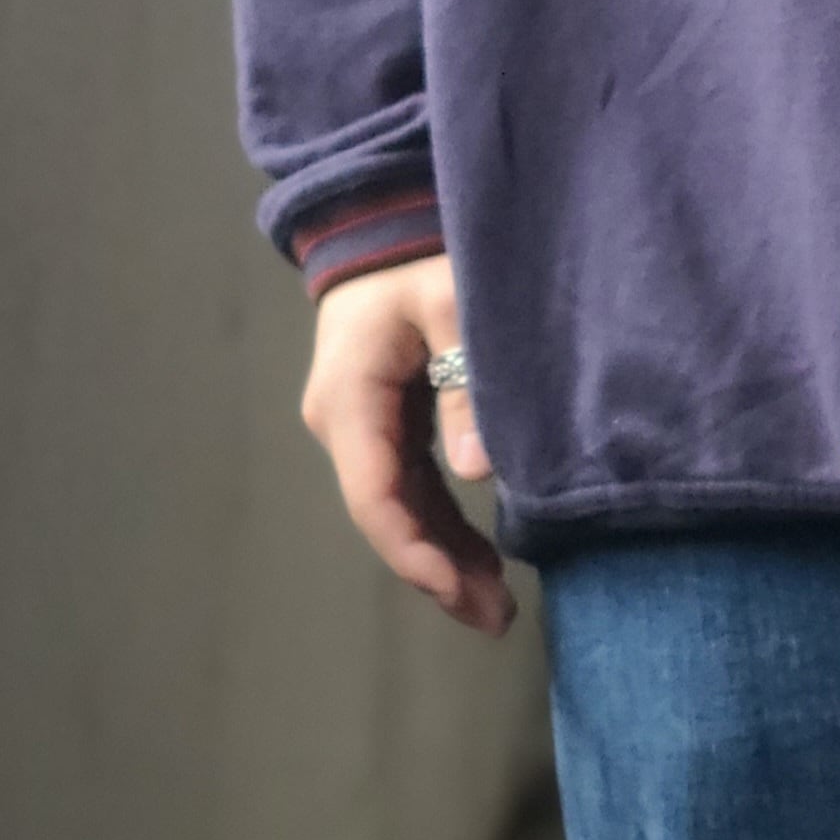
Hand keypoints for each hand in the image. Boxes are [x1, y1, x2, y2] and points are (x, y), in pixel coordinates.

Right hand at [299, 252, 515, 636]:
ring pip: (399, 506)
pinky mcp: (382, 420)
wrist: (384, 220)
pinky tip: (478, 558)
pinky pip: (409, 484)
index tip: (461, 591)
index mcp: (350, 396)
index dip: (416, 551)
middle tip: (497, 619)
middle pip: (386, 513)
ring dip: (443, 555)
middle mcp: (342, 421)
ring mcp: (358, 424)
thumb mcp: (452, 301)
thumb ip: (465, 381)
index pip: (377, 495)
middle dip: (438, 570)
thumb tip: (478, 473)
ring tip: (496, 608)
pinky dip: (441, 523)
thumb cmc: (420, 252)